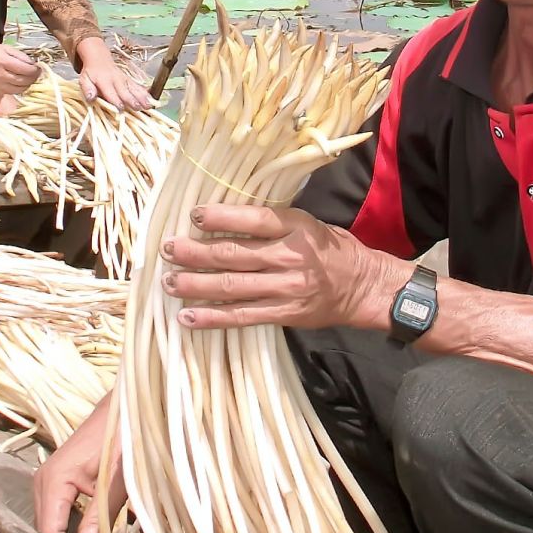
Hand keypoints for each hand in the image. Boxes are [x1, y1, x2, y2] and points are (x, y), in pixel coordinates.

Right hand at [0, 42, 37, 95]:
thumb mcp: (7, 48)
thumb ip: (21, 56)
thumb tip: (33, 65)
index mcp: (2, 62)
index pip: (24, 70)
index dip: (35, 70)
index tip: (38, 67)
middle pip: (23, 81)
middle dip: (33, 77)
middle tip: (36, 72)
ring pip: (20, 89)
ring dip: (28, 83)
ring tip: (30, 77)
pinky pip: (13, 92)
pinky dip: (20, 88)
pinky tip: (21, 81)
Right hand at [34, 392, 122, 532]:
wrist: (123, 409)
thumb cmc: (123, 438)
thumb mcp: (117, 481)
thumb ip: (99, 517)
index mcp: (54, 479)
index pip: (48, 530)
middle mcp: (42, 481)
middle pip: (43, 530)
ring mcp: (46, 480)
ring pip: (48, 524)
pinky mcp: (56, 481)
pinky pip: (55, 513)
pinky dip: (65, 530)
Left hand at [76, 38, 150, 112]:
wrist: (99, 59)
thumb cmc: (91, 73)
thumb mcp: (83, 79)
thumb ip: (87, 89)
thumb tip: (90, 98)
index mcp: (104, 81)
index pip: (111, 92)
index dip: (116, 100)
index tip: (121, 108)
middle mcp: (116, 80)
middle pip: (125, 91)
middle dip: (132, 100)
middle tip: (138, 108)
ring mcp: (124, 80)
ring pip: (134, 89)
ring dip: (142, 97)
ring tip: (149, 105)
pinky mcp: (129, 80)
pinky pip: (138, 87)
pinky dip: (146, 93)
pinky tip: (152, 100)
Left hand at [161, 205, 392, 330]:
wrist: (365, 287)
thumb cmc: (333, 250)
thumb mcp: (309, 223)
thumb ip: (273, 222)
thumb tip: (226, 216)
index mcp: (297, 227)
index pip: (254, 220)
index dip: (221, 217)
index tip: (194, 215)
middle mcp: (290, 257)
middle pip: (234, 255)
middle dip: (194, 253)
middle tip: (167, 250)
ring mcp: (286, 289)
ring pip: (231, 287)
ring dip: (195, 284)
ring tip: (168, 282)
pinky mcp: (284, 315)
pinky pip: (242, 317)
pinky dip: (212, 317)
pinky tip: (188, 316)